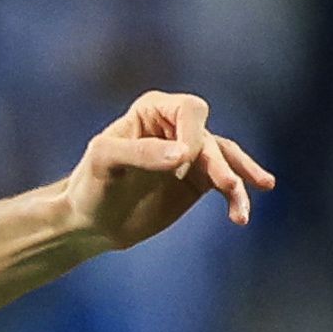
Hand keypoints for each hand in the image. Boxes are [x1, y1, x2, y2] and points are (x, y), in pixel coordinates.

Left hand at [65, 91, 273, 250]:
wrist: (91, 221)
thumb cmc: (91, 183)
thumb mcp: (105, 161)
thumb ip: (141, 153)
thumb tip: (184, 155)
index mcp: (153, 110)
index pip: (189, 110)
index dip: (192, 133)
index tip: (182, 160)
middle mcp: (176, 128)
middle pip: (209, 139)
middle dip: (219, 163)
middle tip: (227, 185)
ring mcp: (190, 156)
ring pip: (224, 161)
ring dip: (237, 181)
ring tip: (241, 212)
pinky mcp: (198, 182)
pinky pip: (226, 184)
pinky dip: (236, 198)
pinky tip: (240, 217)